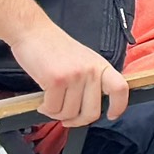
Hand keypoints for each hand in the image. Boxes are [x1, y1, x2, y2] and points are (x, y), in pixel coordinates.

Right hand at [7, 22, 129, 127]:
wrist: (34, 32)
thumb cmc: (55, 49)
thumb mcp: (83, 61)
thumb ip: (91, 81)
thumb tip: (91, 110)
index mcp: (101, 66)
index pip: (120, 89)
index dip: (119, 106)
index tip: (111, 115)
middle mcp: (91, 70)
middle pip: (92, 112)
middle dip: (77, 121)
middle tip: (66, 119)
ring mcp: (75, 75)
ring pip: (69, 113)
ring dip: (57, 114)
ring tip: (51, 103)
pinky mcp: (56, 80)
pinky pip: (52, 109)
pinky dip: (45, 109)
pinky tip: (42, 101)